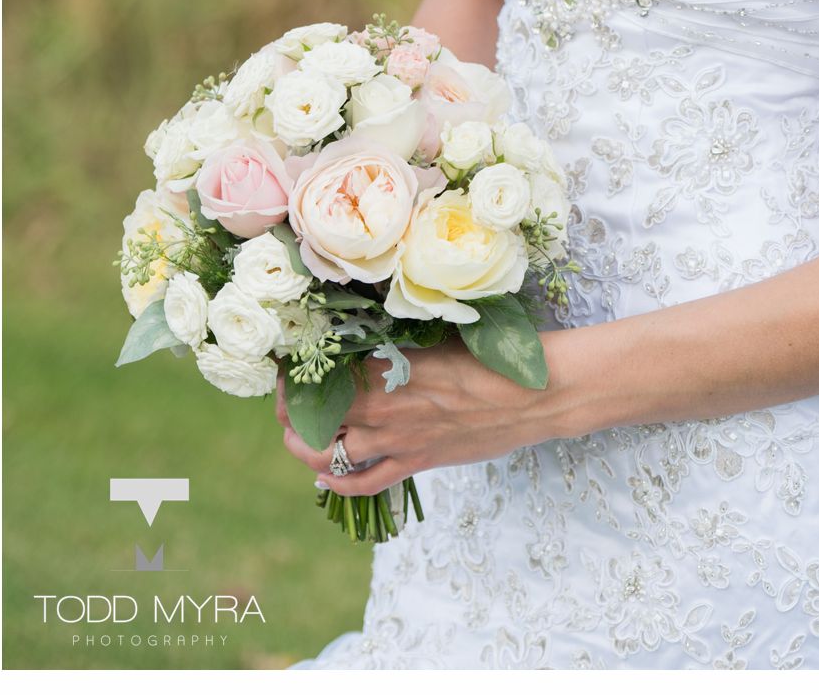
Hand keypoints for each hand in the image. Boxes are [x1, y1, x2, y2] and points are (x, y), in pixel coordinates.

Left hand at [274, 337, 563, 496]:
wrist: (532, 396)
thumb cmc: (490, 357)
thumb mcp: (438, 338)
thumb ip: (397, 343)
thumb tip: (366, 335)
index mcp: (387, 369)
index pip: (322, 375)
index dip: (296, 372)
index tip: (289, 362)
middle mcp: (384, 409)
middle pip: (314, 418)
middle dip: (289, 410)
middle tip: (286, 399)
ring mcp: (398, 442)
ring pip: (329, 455)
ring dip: (303, 447)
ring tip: (295, 436)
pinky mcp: (416, 464)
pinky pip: (364, 483)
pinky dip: (337, 483)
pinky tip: (324, 476)